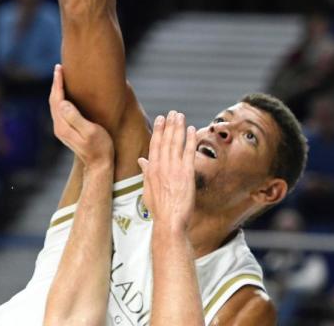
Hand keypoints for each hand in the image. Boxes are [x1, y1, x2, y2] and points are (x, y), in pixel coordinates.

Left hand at [49, 64, 113, 169]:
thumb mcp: (90, 131)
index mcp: (63, 125)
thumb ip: (75, 117)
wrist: (99, 165)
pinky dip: (61, 98)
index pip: (58, 99)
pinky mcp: (67, 131)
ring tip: (60, 77)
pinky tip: (65, 94)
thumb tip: (63, 103)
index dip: (58, 82)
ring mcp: (62, 130)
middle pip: (54, 100)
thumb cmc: (99, 147)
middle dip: (56, 83)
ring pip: (55, 105)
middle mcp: (59, 127)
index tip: (59, 68)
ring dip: (57, 90)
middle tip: (59, 68)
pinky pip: (60, 110)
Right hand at [138, 111, 197, 231]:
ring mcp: (174, 169)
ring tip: (181, 116)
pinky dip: (190, 140)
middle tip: (173, 113)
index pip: (155, 144)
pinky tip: (192, 129)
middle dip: (169, 124)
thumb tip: (141, 160)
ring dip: (179, 128)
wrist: (169, 220)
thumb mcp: (147, 189)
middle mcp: (161, 166)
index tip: (160, 118)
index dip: (158, 130)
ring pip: (176, 143)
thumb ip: (146, 172)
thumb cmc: (159, 208)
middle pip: (166, 140)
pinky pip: (188, 152)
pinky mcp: (186, 173)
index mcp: (151, 169)